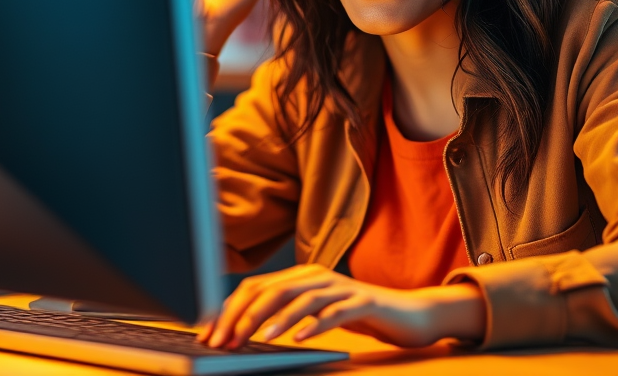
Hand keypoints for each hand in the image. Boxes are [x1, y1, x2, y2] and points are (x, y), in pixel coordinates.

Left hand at [196, 264, 485, 349]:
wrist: (408, 314)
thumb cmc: (357, 315)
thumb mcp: (316, 313)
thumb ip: (286, 313)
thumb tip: (240, 330)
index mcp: (302, 276)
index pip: (256, 287)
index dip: (229, 309)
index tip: (210, 335)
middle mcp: (319, 276)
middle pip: (273, 290)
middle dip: (244, 316)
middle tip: (226, 341)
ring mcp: (342, 288)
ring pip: (301, 298)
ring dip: (276, 319)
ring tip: (258, 338)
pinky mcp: (363, 303)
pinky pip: (335, 312)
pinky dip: (314, 324)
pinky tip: (298, 338)